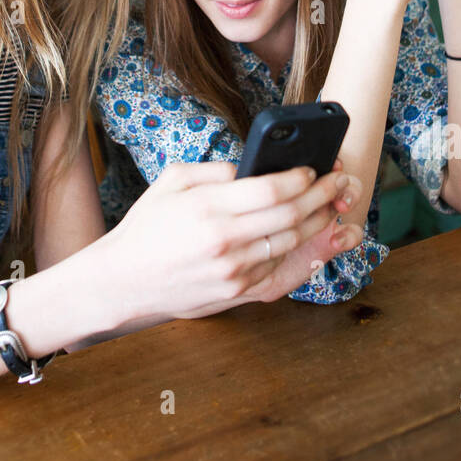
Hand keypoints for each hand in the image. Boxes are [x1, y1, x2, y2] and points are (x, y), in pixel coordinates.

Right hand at [102, 160, 363, 323]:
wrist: (122, 282)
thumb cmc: (146, 226)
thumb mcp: (172, 181)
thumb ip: (216, 170)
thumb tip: (253, 166)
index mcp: (208, 208)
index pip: (272, 189)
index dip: (301, 177)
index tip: (314, 167)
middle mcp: (224, 242)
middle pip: (291, 217)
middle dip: (322, 196)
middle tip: (338, 181)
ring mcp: (233, 272)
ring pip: (291, 244)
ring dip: (318, 223)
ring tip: (330, 206)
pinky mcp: (236, 294)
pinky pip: (279, 269)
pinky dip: (299, 252)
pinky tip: (309, 237)